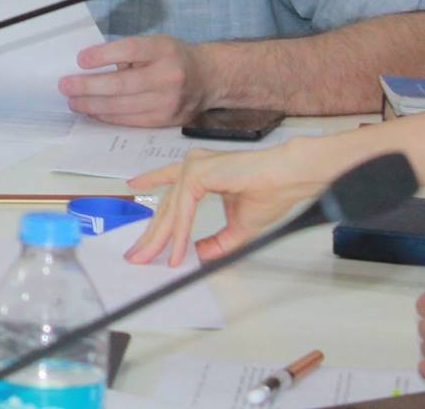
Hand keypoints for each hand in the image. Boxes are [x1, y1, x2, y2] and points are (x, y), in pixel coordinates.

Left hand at [60, 34, 207, 125]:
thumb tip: (88, 66)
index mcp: (164, 50)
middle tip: (65, 86)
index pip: (130, 50)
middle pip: (122, 84)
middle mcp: (169, 76)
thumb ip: (127, 52)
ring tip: (72, 101)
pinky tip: (92, 111)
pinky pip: (131, 121)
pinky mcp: (166, 121)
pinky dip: (108, 117)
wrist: (208, 78)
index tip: (80, 60)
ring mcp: (169, 102)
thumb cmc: (171, 57)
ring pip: (123, 107)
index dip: (103, 55)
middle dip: (88, 87)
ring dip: (92, 105)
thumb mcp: (154, 43)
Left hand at [124, 137, 326, 265]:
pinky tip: (175, 253)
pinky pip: (183, 209)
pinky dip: (179, 233)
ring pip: (171, 209)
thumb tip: (199, 254)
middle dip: (150, 234)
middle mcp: (193, 167)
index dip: (155, 215)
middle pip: (166, 207)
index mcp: (201, 174)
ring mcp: (193, 167)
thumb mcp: (238, 226)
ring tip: (146, 258)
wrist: (289, 178)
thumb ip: (218, 242)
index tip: (140, 226)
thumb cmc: (270, 193)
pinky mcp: (197, 173)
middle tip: (136, 255)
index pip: (171, 197)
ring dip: (159, 238)